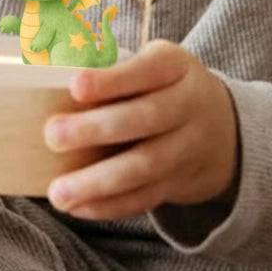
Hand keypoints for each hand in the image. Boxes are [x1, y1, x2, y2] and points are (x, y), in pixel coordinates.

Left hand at [43, 40, 237, 221]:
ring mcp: (187, 148)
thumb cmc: (165, 86)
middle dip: (96, 129)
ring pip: (144, 166)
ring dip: (98, 182)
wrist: (226, 129)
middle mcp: (188, 106)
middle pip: (145, 118)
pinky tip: (78, 208)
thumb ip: (114, 67)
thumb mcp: (154, 62)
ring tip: (58, 192)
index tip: (75, 85)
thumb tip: (46, 69)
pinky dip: (110, 206)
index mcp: (175, 66)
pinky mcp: (179, 182)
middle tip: (52, 135)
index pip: (146, 70)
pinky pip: (145, 197)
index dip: (113, 80)